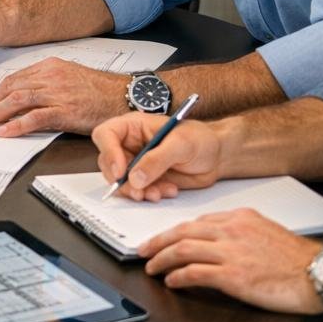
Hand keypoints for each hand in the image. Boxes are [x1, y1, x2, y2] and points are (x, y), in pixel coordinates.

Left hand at [0, 57, 129, 135]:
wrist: (124, 96)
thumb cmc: (99, 90)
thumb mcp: (69, 78)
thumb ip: (45, 84)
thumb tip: (22, 98)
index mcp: (49, 67)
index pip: (14, 79)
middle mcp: (50, 77)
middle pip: (11, 88)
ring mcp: (57, 93)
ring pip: (17, 101)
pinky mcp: (65, 110)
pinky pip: (34, 118)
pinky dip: (16, 125)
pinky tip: (5, 132)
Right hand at [92, 112, 223, 200]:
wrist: (216, 156)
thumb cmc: (200, 139)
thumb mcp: (181, 144)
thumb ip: (157, 159)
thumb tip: (135, 177)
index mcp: (133, 126)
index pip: (105, 135)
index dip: (109, 153)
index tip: (121, 172)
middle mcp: (129, 144)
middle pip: (108, 163)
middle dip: (122, 180)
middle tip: (138, 191)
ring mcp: (136, 162)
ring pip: (121, 181)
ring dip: (137, 191)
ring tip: (158, 193)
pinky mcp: (145, 178)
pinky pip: (137, 190)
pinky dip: (150, 195)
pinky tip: (168, 190)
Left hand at [140, 208, 322, 313]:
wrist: (322, 274)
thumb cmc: (298, 259)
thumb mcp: (266, 230)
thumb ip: (239, 231)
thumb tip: (216, 239)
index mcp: (239, 217)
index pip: (196, 221)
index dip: (174, 231)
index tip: (163, 238)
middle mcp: (232, 231)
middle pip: (182, 231)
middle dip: (158, 241)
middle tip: (143, 250)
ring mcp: (231, 253)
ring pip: (183, 250)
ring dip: (162, 259)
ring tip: (151, 267)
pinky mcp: (234, 276)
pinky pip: (194, 273)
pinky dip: (178, 276)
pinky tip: (170, 281)